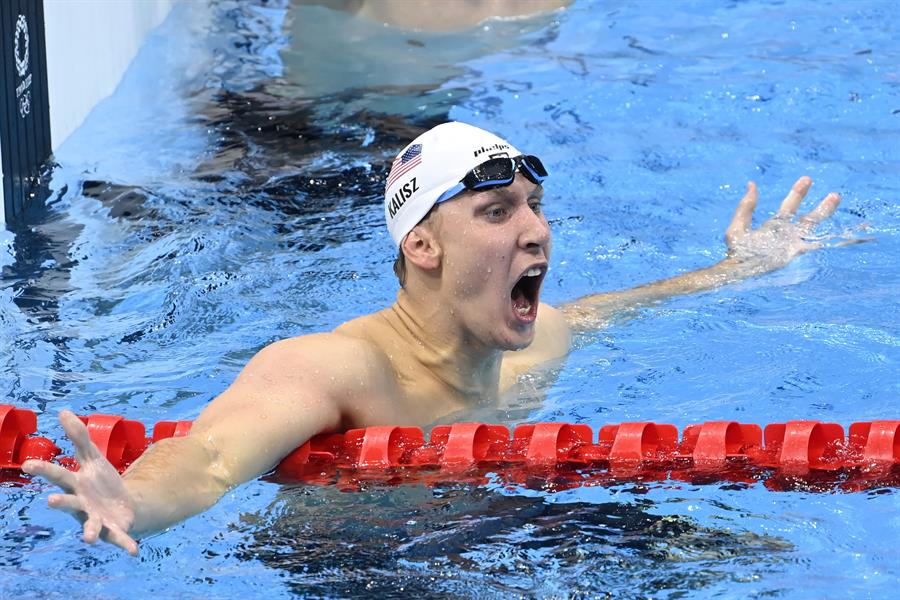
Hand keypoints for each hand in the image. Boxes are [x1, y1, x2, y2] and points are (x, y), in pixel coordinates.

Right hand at [22, 410, 138, 555]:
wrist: (122, 506)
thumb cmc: (101, 482)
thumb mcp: (93, 457)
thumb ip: (79, 437)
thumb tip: (63, 411)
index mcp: (76, 485)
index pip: (59, 475)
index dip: (44, 469)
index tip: (27, 464)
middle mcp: (81, 504)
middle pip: (69, 501)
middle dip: (60, 502)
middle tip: (50, 500)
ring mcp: (96, 519)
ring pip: (89, 525)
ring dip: (89, 531)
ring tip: (88, 537)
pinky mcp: (114, 530)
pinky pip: (120, 539)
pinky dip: (126, 544)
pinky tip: (134, 551)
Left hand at [724, 176, 846, 273]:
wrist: (740, 270)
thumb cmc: (737, 251)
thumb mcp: (738, 226)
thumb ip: (745, 207)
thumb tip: (751, 184)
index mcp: (775, 225)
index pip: (790, 206)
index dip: (798, 193)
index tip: (807, 179)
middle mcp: (786, 233)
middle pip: (808, 218)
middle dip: (821, 207)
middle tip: (834, 194)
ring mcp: (792, 244)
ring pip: (813, 229)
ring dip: (824, 216)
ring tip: (836, 202)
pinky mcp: (793, 255)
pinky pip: (811, 247)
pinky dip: (822, 240)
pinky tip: (834, 234)